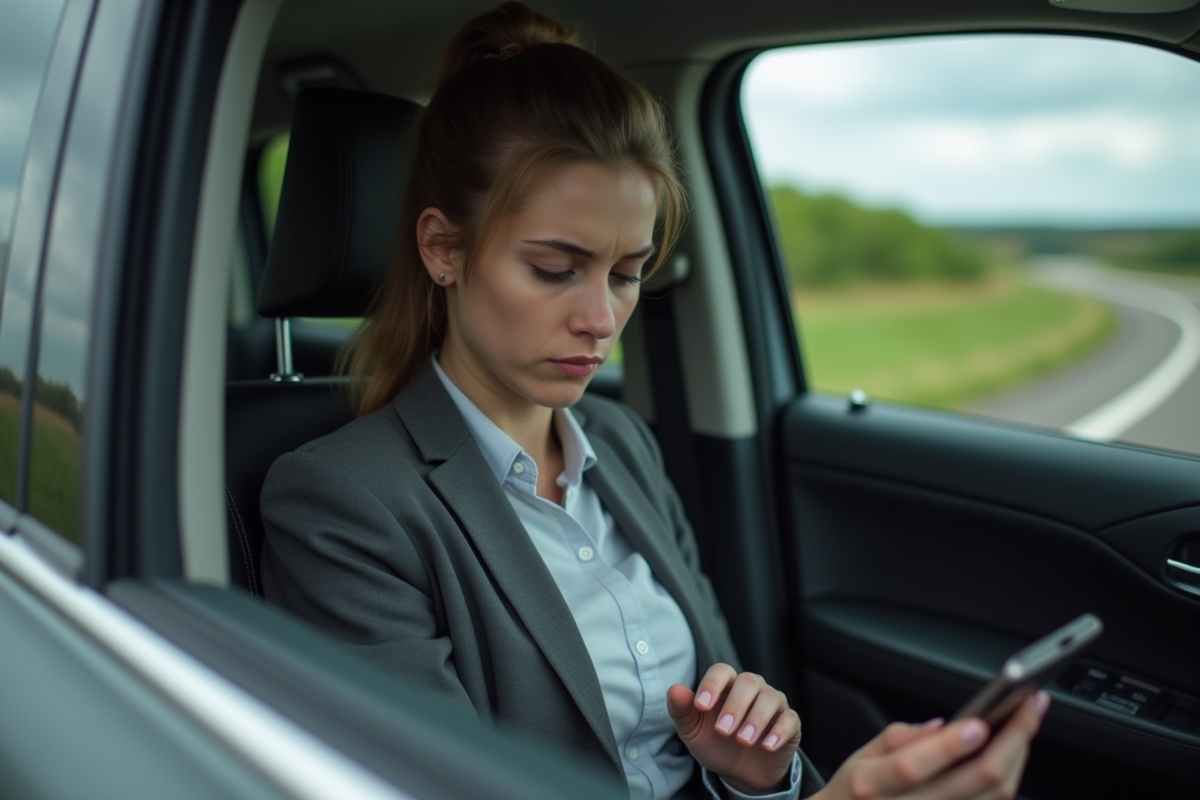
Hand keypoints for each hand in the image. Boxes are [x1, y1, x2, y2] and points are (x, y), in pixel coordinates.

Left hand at [667, 663, 800, 794]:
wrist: (739, 771)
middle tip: (722, 731)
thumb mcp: (693, 731)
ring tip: (743, 741)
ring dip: (756, 719)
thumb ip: (682, 710)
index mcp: (726, 684)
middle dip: (735, 705)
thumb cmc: (714, 743)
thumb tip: (674, 689)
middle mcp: (752, 688)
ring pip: (771, 698)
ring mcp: (773, 703)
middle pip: (748, 682)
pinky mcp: (790, 723)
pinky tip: (767, 746)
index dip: (711, 684)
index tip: (701, 706)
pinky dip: (780, 731)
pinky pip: (790, 720)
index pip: (721, 671)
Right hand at [815, 692, 1048, 799]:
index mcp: (870, 783)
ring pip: (993, 796)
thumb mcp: (859, 757)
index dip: (948, 747)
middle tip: (1031, 707)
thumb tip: (940, 728)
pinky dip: (1008, 778)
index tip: (978, 723)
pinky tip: (1012, 755)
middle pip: (974, 782)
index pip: (912, 766)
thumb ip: (897, 739)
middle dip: (1012, 740)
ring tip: (1025, 723)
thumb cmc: (857, 792)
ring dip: (1018, 757)